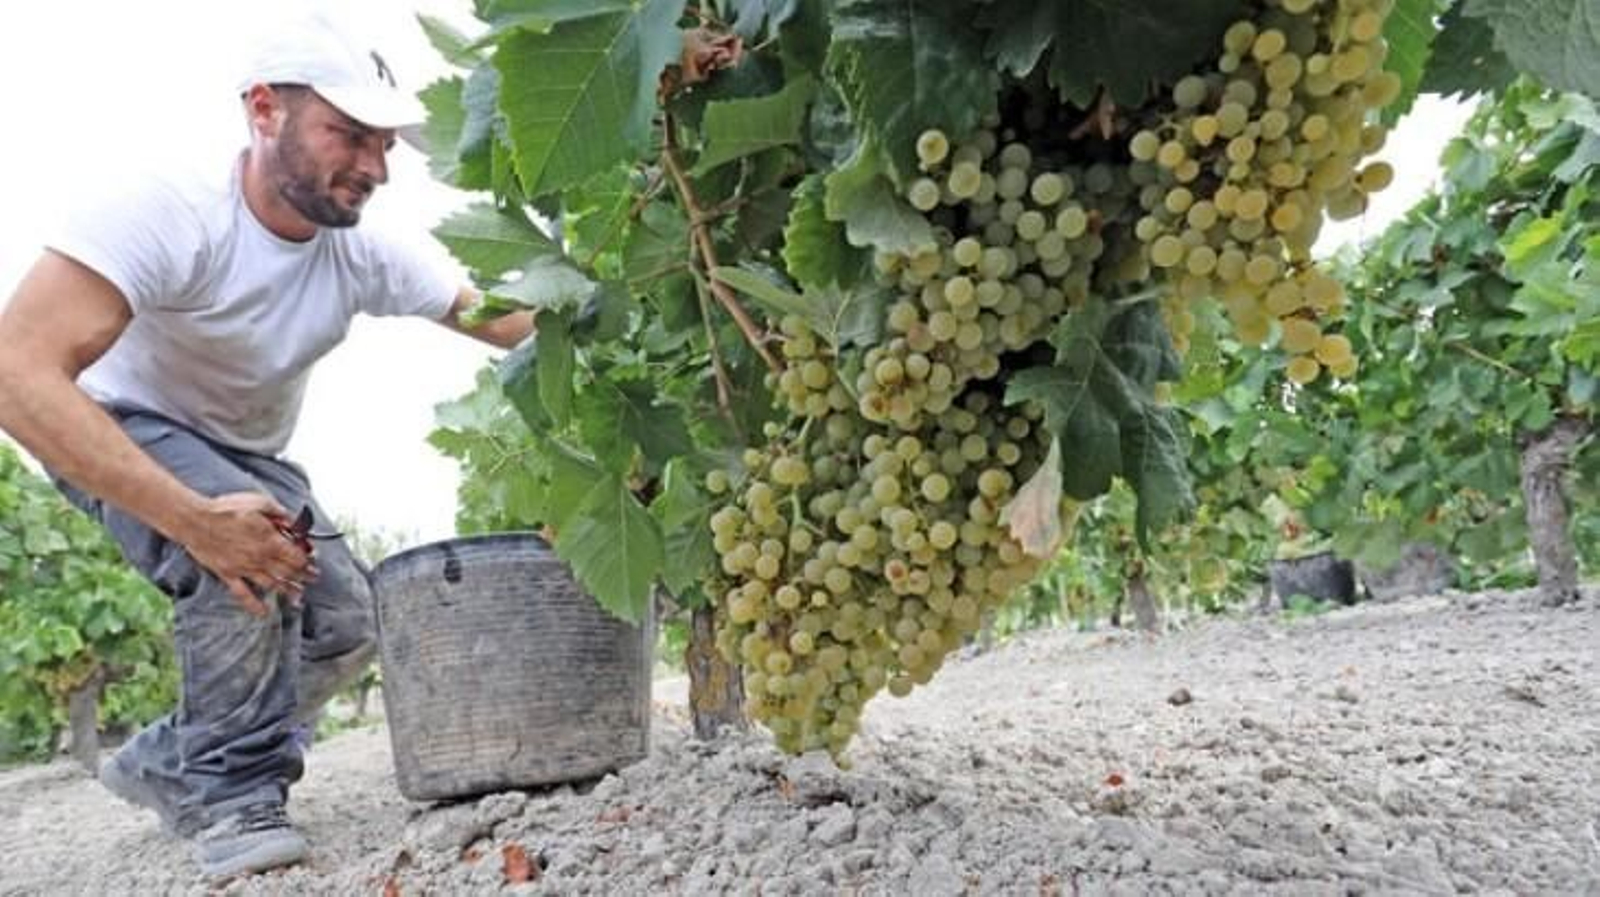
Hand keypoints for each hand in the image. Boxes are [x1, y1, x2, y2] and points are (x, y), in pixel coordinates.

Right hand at [180, 492, 318, 616]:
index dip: (307, 560)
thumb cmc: (225, 509)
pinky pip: (244, 594)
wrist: (195, 520)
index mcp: (270, 540)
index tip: (313, 562)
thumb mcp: (258, 502)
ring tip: (298, 596)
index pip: (296, 556)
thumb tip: (292, 520)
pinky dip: (254, 605)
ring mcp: (244, 569)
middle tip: (313, 579)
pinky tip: (264, 613)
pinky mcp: (228, 575)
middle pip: (288, 572)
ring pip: (272, 584)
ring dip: (287, 591)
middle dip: (303, 576)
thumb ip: (278, 512)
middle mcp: (260, 558)